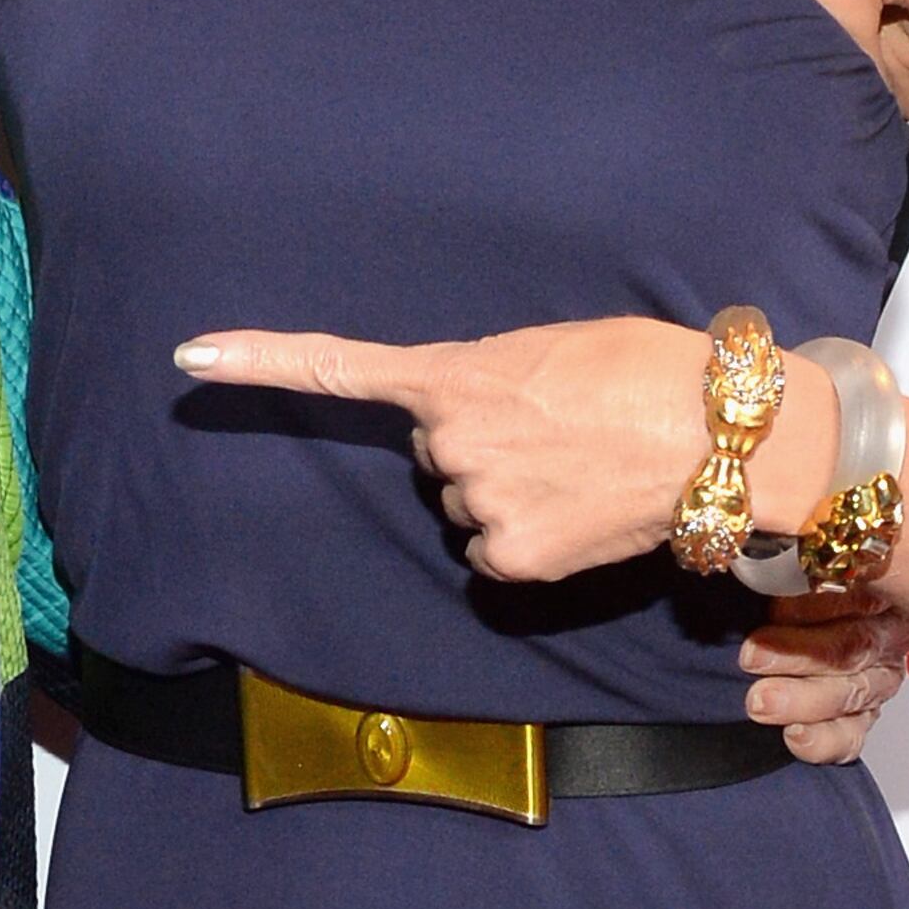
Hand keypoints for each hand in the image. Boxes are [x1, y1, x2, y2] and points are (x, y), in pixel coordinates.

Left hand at [174, 314, 834, 584]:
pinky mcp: (510, 559)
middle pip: (436, 454)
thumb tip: (479, 416)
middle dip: (484, 441)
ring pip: (468, 505)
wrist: (718, 437)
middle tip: (558, 425)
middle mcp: (450, 444)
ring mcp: (477, 506)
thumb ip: (493, 378)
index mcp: (456, 375)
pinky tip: (580, 511)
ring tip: (581, 464)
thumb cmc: (650, 372)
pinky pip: (495, 552)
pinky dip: (531, 538)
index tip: (189, 356)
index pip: (338, 367)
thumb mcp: (555, 349)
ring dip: (512, 488)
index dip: (259, 361)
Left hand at [736, 588, 908, 763]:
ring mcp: (878, 681)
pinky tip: (794, 737)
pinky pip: (850, 737)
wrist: (778, 640)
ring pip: (850, 693)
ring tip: (760, 701)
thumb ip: (788, 571)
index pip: (857, 593)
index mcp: (879, 589)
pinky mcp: (862, 720)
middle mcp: (887, 637)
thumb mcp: (792, 575)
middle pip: (853, 646)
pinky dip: (822, 741)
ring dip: (802, 699)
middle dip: (800, 653)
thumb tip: (766, 568)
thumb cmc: (788, 599)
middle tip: (754, 658)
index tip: (774, 609)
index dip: (814, 603)